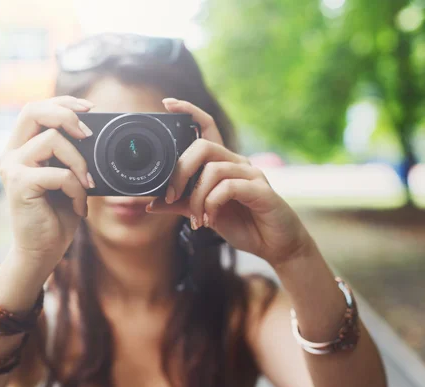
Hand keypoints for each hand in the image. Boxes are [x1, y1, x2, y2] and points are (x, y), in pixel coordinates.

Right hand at [0, 96, 95, 266]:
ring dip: (79, 162)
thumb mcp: (68, 178)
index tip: (90, 108)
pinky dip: (76, 188)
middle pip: (33, 110)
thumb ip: (71, 155)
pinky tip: (79, 206)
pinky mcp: (19, 185)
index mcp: (21, 149)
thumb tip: (93, 133)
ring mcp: (12, 168)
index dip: (62, 102)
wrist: (43, 251)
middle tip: (88, 134)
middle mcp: (12, 154)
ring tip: (86, 185)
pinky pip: (58, 173)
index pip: (35, 109)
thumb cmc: (57, 215)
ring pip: (51, 140)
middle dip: (66, 114)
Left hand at [147, 98, 313, 267]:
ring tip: (197, 219)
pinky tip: (210, 220)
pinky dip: (212, 204)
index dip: (189, 112)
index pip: (207, 127)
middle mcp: (237, 163)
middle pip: (203, 146)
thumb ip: (181, 205)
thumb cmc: (242, 224)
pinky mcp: (260, 190)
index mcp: (223, 163)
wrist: (274, 245)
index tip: (168, 103)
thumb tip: (151, 204)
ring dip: (196, 198)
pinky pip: (227, 187)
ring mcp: (250, 174)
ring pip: (212, 170)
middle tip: (171, 196)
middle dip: (181, 170)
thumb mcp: (204, 213)